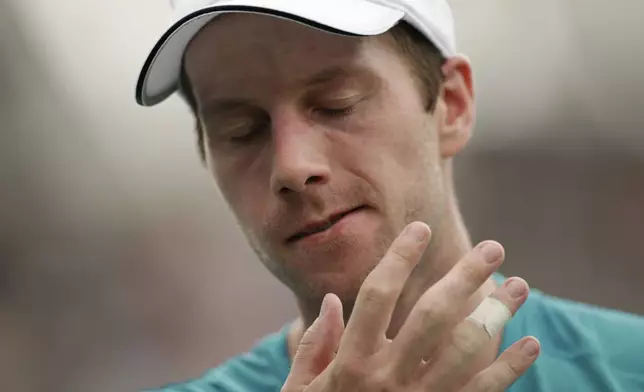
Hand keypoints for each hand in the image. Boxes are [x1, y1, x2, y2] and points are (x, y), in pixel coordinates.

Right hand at [282, 221, 538, 391]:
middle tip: (493, 247)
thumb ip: (314, 345)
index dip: (400, 257)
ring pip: (466, 349)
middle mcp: (388, 377)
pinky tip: (530, 345)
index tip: (419, 229)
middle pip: (433, 314)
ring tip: (518, 286)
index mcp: (351, 362)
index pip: (377, 295)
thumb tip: (332, 301)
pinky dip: (510, 368)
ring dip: (497, 314)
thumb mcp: (299, 390)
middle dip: (465, 276)